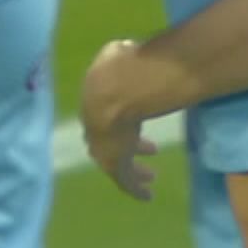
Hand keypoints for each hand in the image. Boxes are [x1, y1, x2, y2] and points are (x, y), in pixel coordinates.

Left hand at [81, 39, 158, 200]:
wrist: (116, 91)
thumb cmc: (120, 68)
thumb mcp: (117, 53)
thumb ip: (120, 55)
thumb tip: (125, 51)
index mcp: (96, 105)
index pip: (104, 119)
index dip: (120, 121)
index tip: (135, 122)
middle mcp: (96, 131)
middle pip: (109, 145)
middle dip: (128, 148)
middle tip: (149, 148)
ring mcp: (106, 149)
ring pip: (120, 166)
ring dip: (136, 172)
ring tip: (152, 177)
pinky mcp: (116, 164)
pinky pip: (126, 181)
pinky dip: (135, 189)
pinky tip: (147, 196)